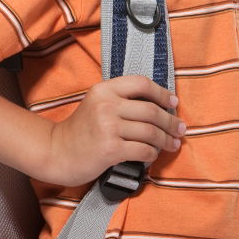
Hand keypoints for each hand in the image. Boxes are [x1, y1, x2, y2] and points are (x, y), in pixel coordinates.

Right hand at [38, 74, 184, 186]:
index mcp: (104, 89)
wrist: (57, 152)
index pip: (141, 84)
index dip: (162, 93)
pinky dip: (153, 154)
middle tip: (180, 129)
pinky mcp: (110, 149)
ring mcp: (108, 127)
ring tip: (173, 144)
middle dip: (170, 121)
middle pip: (151, 110)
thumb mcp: (97, 103)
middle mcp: (106, 105)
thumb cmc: (82, 130)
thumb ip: (121, 99)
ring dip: (166, 139)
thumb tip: (160, 104)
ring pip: (150, 131)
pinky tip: (153, 155)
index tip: (173, 103)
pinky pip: (143, 150)